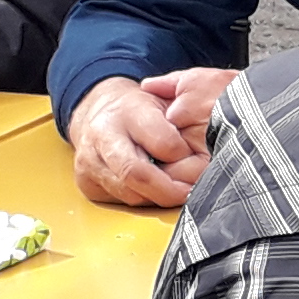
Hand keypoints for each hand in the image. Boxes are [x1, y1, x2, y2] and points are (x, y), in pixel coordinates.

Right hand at [70, 68, 234, 207]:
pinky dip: (141, 199)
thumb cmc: (138, 109)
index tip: (195, 158)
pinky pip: (121, 201)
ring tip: (175, 191)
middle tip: (190, 193)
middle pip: (136, 173)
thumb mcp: (164, 98)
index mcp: (128, 111)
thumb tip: (211, 132)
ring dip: (157, 197)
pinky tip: (152, 191)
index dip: (182, 155)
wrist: (96, 112)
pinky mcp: (87, 183)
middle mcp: (104, 136)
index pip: (162, 142)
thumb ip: (186, 111)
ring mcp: (90, 161)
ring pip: (130, 193)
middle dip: (169, 190)